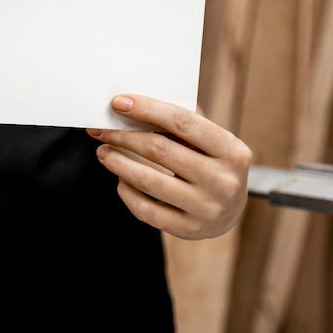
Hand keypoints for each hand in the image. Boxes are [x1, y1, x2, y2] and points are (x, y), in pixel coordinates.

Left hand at [87, 96, 251, 239]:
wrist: (230, 209)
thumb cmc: (210, 160)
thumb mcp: (209, 139)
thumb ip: (180, 121)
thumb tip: (132, 103)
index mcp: (232, 150)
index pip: (182, 122)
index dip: (146, 109)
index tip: (117, 102)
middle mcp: (224, 181)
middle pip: (160, 150)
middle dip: (123, 136)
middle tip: (100, 128)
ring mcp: (207, 209)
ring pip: (149, 181)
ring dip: (118, 162)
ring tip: (102, 151)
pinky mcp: (189, 230)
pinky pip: (146, 210)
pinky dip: (126, 191)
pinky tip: (119, 178)